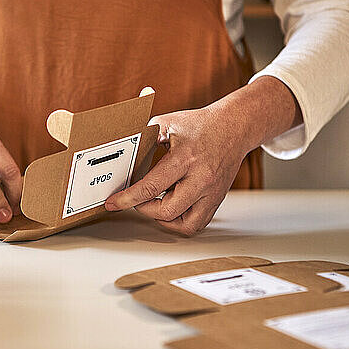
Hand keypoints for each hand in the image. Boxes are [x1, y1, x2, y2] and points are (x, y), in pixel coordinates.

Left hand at [105, 76, 301, 234]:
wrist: (234, 127)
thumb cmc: (201, 125)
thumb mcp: (168, 123)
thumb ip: (144, 137)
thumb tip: (124, 152)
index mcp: (185, 159)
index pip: (151, 187)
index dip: (128, 199)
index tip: (113, 203)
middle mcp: (201, 179)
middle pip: (167, 211)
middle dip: (144, 208)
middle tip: (137, 198)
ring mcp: (211, 193)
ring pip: (184, 224)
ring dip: (163, 218)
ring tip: (155, 204)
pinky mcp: (217, 200)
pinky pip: (197, 223)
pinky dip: (180, 221)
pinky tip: (171, 207)